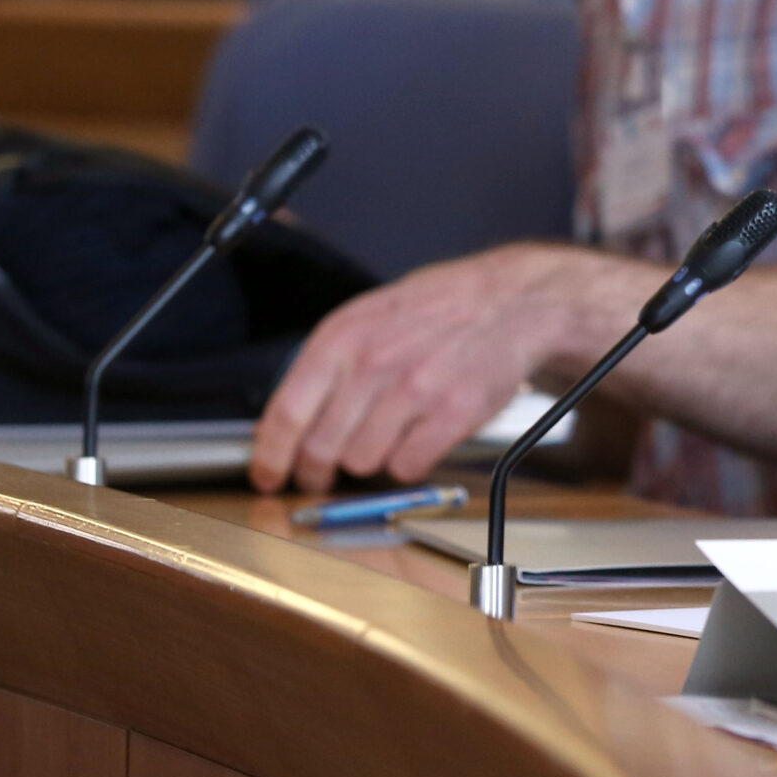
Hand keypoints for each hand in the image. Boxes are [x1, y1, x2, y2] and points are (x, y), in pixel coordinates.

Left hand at [250, 243, 593, 493]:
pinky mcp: (452, 414)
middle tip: (322, 475)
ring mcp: (414, 390)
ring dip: (369, 459)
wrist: (510, 301)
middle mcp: (373, 364)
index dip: (270, 456)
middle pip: (319, 449)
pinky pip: (407, 466)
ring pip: (361, 462)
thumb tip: (287, 420)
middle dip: (316, 472)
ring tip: (389, 434)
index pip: (287, 413)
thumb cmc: (439, 309)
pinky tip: (419, 436)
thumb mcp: (369, 315)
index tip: (267, 476)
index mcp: (343, 337)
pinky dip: (409, 462)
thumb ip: (328, 363)